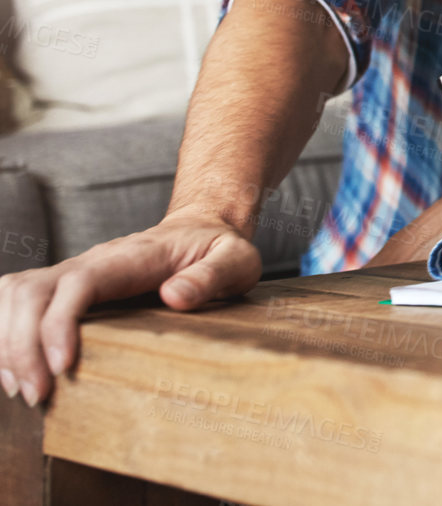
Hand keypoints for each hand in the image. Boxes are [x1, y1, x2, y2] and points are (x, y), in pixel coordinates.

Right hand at [0, 214, 261, 406]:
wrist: (201, 229)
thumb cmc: (217, 248)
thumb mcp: (235, 259)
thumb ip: (212, 276)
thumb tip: (175, 296)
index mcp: (129, 257)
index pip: (78, 282)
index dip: (60, 323)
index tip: (64, 367)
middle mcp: (91, 262)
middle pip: (31, 291)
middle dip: (22, 344)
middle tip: (37, 395)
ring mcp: (73, 274)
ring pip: (15, 295)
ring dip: (6, 342)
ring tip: (21, 389)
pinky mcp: (64, 290)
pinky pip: (16, 304)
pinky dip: (5, 335)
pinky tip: (14, 372)